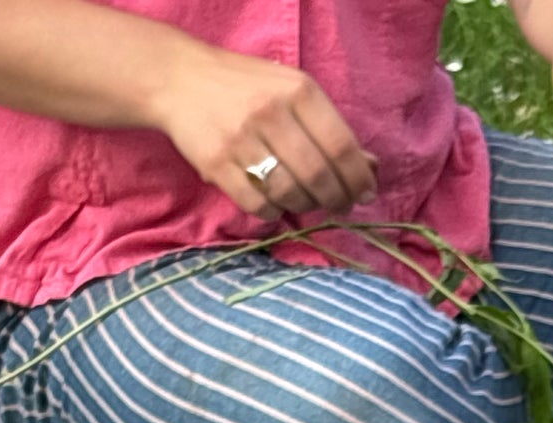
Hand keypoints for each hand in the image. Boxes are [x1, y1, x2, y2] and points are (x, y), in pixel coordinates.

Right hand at [151, 41, 378, 220]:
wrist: (181, 79)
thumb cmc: (248, 89)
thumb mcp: (293, 93)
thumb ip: (330, 128)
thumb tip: (371, 168)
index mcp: (298, 91)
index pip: (341, 146)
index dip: (358, 179)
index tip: (365, 195)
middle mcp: (271, 113)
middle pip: (319, 176)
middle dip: (336, 200)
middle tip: (338, 205)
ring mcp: (242, 139)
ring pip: (290, 194)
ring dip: (305, 207)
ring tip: (306, 201)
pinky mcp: (217, 164)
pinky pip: (258, 206)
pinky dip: (273, 213)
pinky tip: (275, 204)